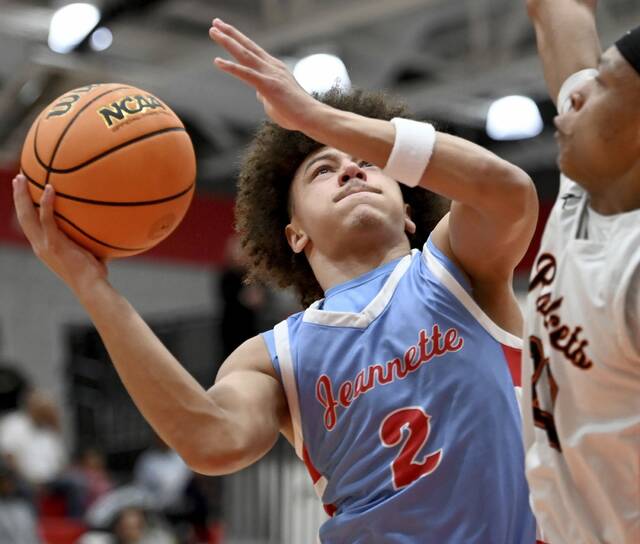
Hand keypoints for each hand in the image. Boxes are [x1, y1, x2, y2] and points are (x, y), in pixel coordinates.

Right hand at [12, 175, 108, 294]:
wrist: (91, 287)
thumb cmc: (95, 274)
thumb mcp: (90, 252)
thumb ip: (92, 239)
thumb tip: (109, 227)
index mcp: (44, 247)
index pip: (30, 225)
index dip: (25, 208)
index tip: (24, 193)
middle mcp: (39, 245)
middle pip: (23, 217)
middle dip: (18, 197)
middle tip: (18, 179)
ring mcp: (44, 245)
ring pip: (27, 215)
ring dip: (22, 196)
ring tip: (21, 178)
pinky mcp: (53, 244)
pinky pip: (47, 219)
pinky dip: (47, 203)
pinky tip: (50, 188)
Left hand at [209, 18, 323, 131]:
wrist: (311, 117)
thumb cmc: (296, 113)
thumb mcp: (276, 101)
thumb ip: (265, 95)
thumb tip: (258, 94)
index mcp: (275, 69)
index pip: (253, 51)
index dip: (239, 40)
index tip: (225, 31)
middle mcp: (272, 67)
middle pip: (247, 47)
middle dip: (230, 34)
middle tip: (215, 23)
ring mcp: (270, 74)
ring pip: (245, 54)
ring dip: (228, 42)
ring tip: (213, 31)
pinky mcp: (268, 85)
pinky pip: (246, 74)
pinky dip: (231, 67)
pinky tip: (217, 61)